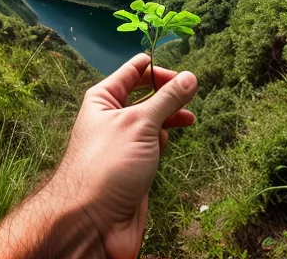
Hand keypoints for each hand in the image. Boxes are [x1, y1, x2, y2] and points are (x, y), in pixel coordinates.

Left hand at [0, 54, 196, 258]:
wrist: (95, 219)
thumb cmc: (108, 164)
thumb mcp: (140, 123)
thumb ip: (167, 99)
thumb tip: (189, 77)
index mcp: (102, 98)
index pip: (132, 72)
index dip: (157, 67)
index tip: (183, 70)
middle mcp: (110, 116)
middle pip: (144, 95)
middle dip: (166, 92)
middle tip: (191, 91)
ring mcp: (123, 141)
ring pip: (151, 119)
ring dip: (169, 117)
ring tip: (189, 118)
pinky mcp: (134, 163)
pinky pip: (152, 143)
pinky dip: (163, 139)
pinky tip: (168, 141)